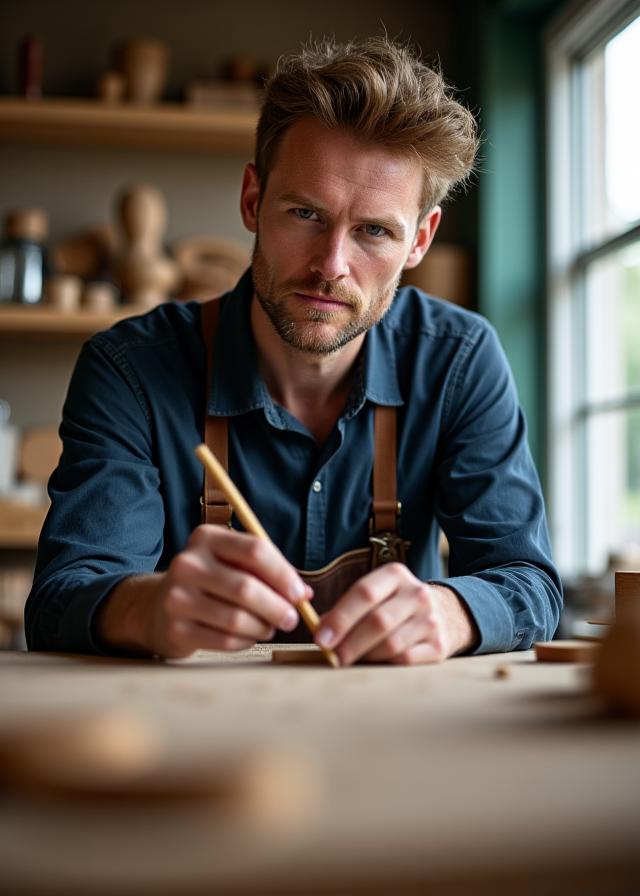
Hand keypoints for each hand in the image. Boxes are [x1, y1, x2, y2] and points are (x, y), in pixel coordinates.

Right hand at [97, 525, 310, 657]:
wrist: (158, 608)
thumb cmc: (209, 583)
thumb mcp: (234, 564)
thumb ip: (269, 573)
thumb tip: (304, 594)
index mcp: (207, 538)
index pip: (255, 550)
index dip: (283, 574)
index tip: (299, 594)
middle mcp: (188, 563)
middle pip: (247, 587)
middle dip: (278, 607)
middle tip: (292, 619)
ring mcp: (177, 597)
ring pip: (237, 618)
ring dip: (263, 627)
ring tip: (269, 628)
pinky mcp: (175, 629)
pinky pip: (225, 640)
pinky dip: (245, 641)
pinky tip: (249, 637)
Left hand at [313, 563, 478, 665]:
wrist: (446, 613)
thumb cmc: (396, 605)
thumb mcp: (377, 595)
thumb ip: (348, 608)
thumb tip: (320, 629)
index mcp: (395, 575)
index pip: (364, 592)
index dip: (340, 617)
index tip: (321, 638)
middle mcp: (417, 594)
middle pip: (378, 621)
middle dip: (349, 642)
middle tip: (331, 657)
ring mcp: (431, 620)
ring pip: (391, 644)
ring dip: (365, 656)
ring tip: (348, 662)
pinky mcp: (439, 645)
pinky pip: (406, 660)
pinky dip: (384, 665)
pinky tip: (372, 666)